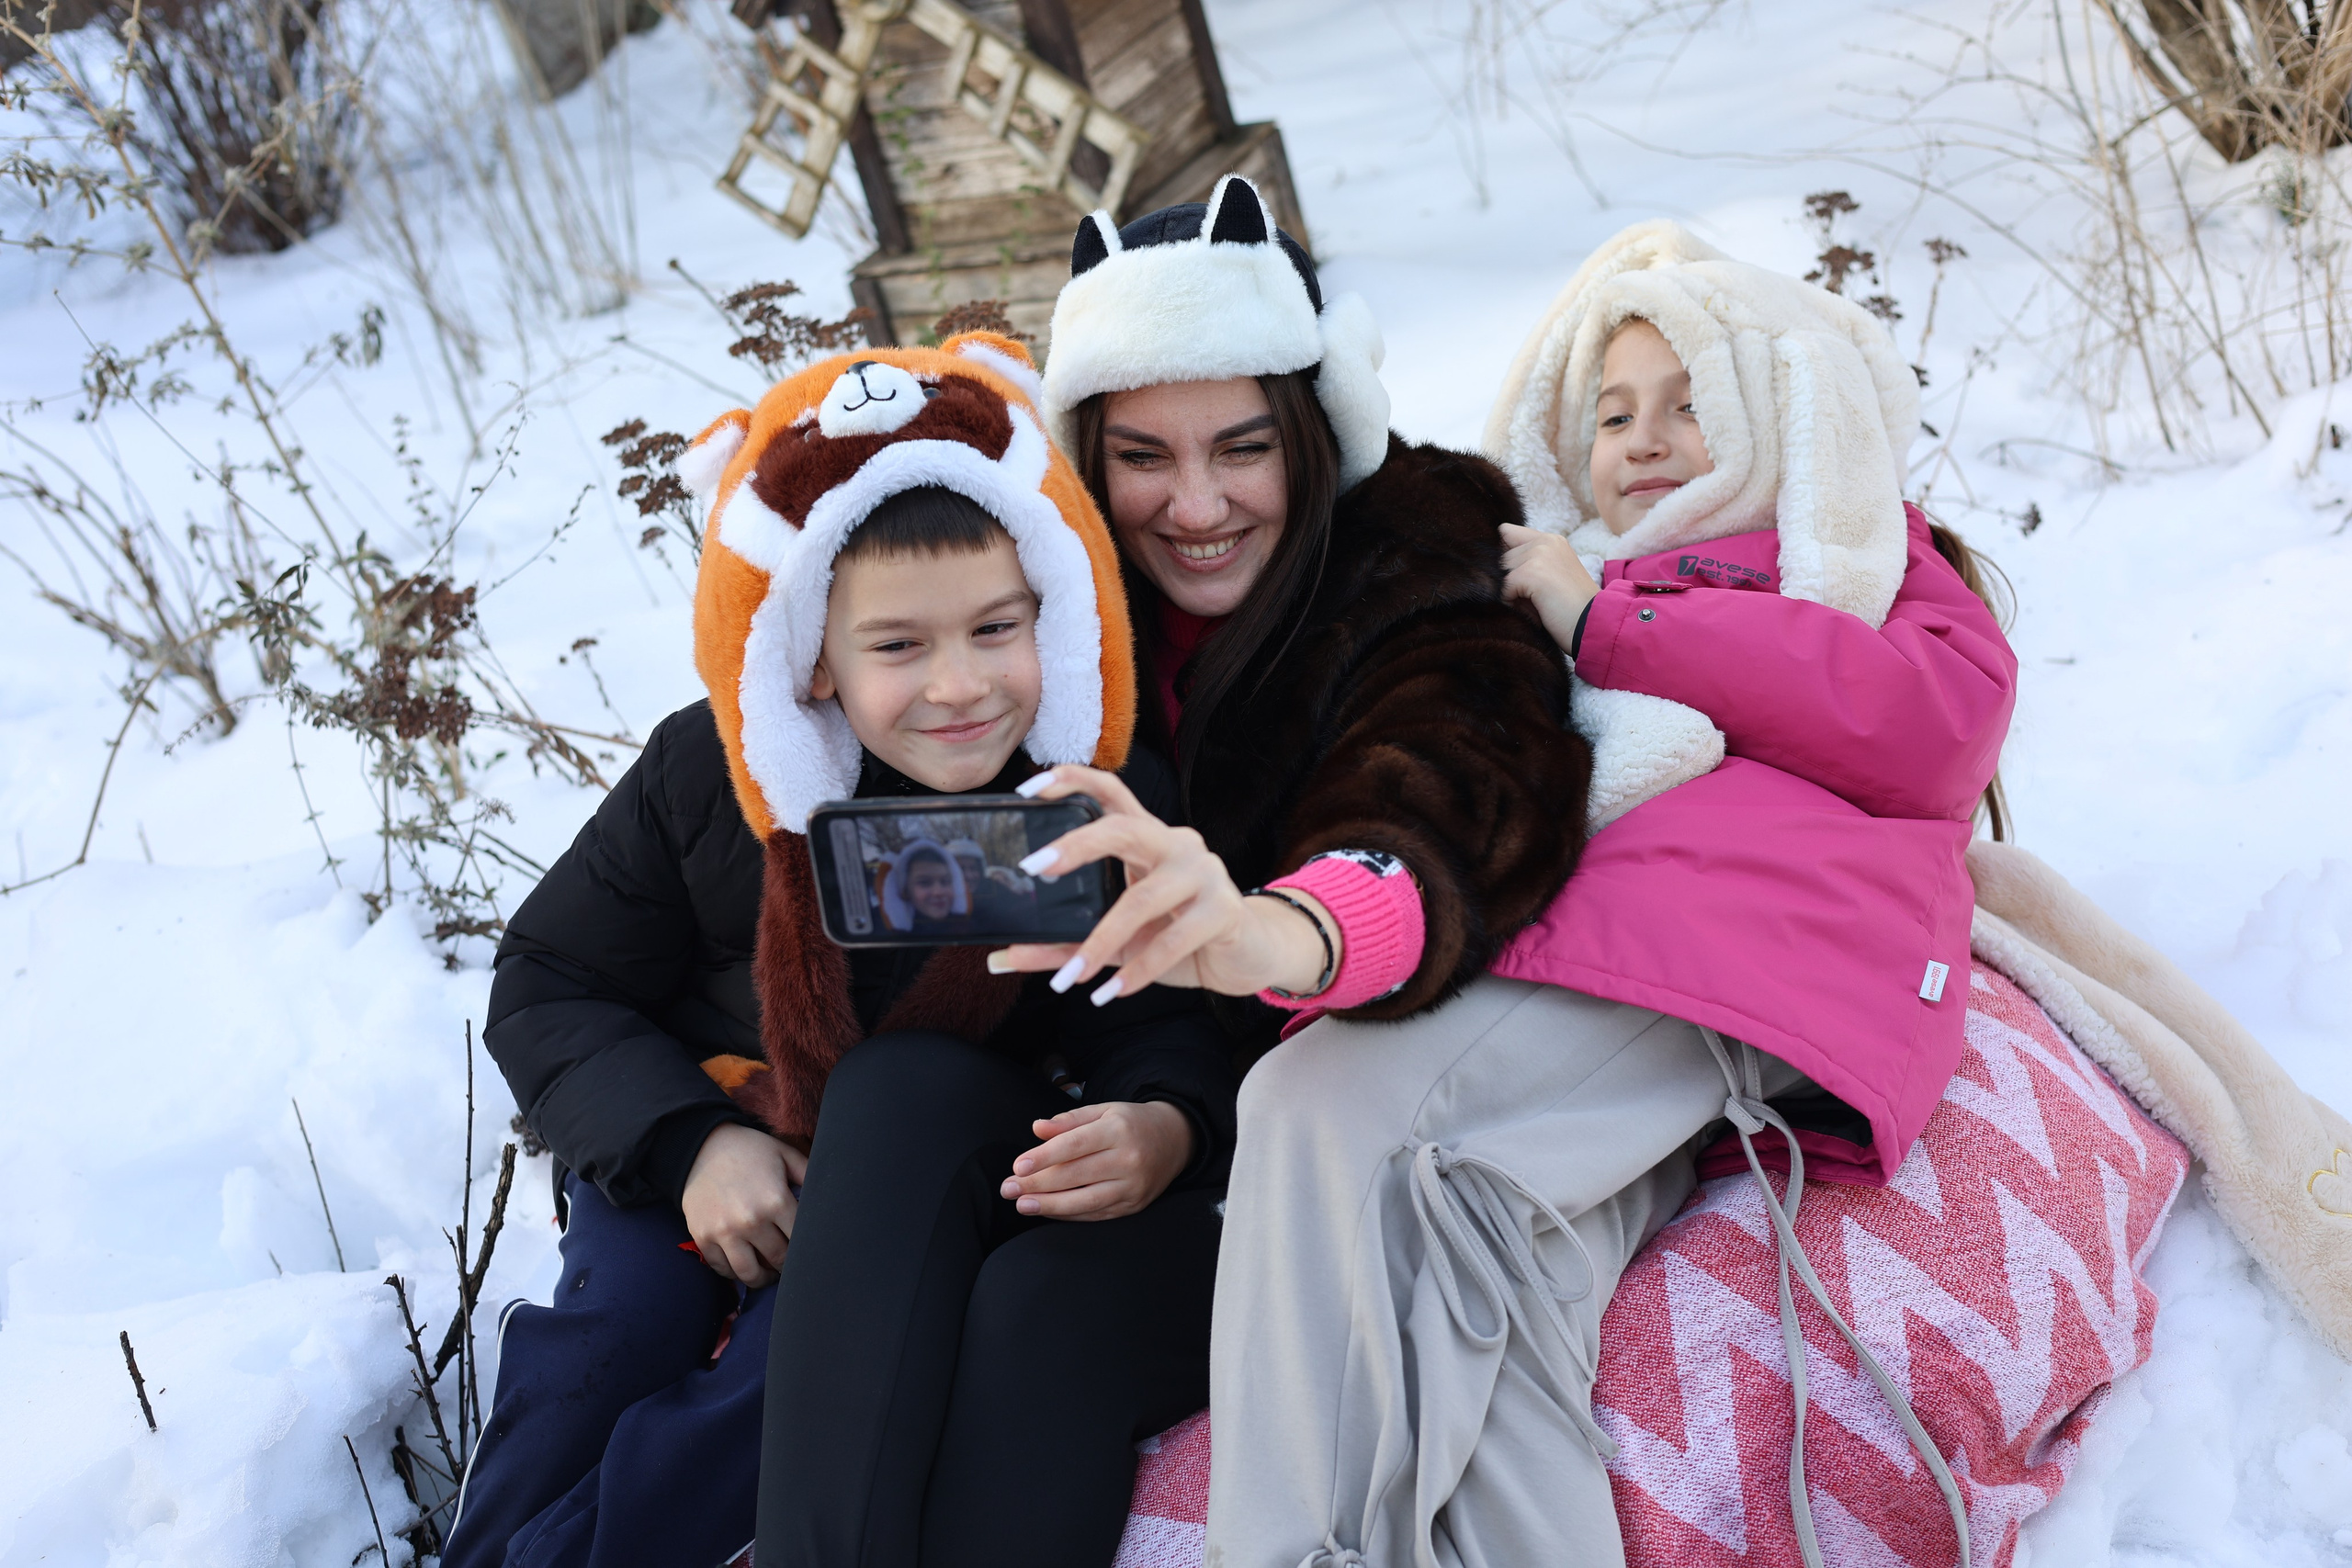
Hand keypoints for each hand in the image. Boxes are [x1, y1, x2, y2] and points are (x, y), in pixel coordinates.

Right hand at [680, 1122, 807, 1287]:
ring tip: (768, 1273)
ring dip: (762, 1278)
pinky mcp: (703, 1236)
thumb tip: (830, 1196)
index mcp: (776, 1201)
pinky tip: (742, 1264)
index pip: (801, 1240)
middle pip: (778, 1260)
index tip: (807, 1251)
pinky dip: (733, 1273)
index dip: (806, 1248)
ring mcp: (724, 1232)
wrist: (701, 1146)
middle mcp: (751, 1221)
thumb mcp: (784, 1154)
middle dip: (787, 1265)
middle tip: (789, 1264)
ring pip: (749, 1273)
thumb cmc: (749, 1150)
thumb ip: (809, 1175)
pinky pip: (722, 1269)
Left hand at [987, 765, 1336, 1000]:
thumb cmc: (1178, 938)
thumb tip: (1000, 958)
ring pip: (1142, 898)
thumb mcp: (1117, 941)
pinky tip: (1111, 994)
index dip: (1070, 780)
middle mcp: (1176, 843)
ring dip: (1101, 942)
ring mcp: (1204, 873)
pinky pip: (1172, 940)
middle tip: (1033, 868)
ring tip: (1071, 978)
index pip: (1110, 791)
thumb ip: (1063, 945)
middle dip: (1076, 844)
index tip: (1026, 787)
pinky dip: (1138, 971)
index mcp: (1148, 838)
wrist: (1246, 958)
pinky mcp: (1224, 910)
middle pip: (1122, 828)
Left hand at [1000, 1100, 1193, 1218]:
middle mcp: (1128, 1159)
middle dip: (1037, 1184)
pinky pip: (1096, 1214)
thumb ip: (1069, 1120)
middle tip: (1008, 1188)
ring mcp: (1133, 1186)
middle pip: (1076, 1175)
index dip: (1044, 1157)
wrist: (1176, 1139)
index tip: (1018, 1166)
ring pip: (1085, 1201)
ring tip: (1022, 1205)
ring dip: (1050, 1205)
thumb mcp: (1103, 1110)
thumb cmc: (1131, 1122)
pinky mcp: (1134, 1205)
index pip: (1075, 1146)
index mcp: (1118, 1129)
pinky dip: (1069, 1214)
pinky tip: (1048, 1211)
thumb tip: (1037, 1128)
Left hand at [1500, 522, 1601, 650]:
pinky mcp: (1531, 572)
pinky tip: (1535, 610)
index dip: (1504, 557)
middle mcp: (1545, 541)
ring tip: (1536, 605)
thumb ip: (1526, 564)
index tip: (1518, 578)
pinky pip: (1503, 589)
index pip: (1507, 533)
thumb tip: (1489, 568)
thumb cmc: (1571, 609)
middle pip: (1500, 558)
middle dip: (1509, 581)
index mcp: (1551, 540)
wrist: (1595, 625)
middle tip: (1536, 600)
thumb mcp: (1550, 578)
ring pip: (1500, 573)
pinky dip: (1512, 605)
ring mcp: (1538, 554)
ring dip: (1510, 594)